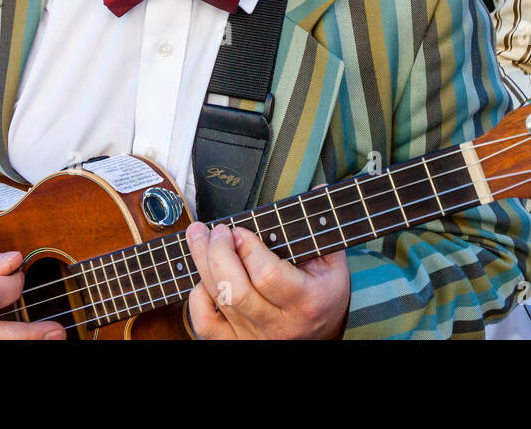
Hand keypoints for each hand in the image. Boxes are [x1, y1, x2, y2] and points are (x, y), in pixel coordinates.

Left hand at [185, 222, 349, 338]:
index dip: (248, 250)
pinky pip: (205, 324)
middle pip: (236, 290)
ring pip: (219, 300)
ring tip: (198, 235)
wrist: (320, 335)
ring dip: (202, 263)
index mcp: (306, 301)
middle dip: (217, 254)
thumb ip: (323, 226)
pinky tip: (203, 277)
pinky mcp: (235, 343)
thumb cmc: (323, 293)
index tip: (239, 230)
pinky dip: (197, 298)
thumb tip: (319, 186)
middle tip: (214, 229)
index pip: (268, 276)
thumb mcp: (333, 263)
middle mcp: (279, 323)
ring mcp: (255, 336)